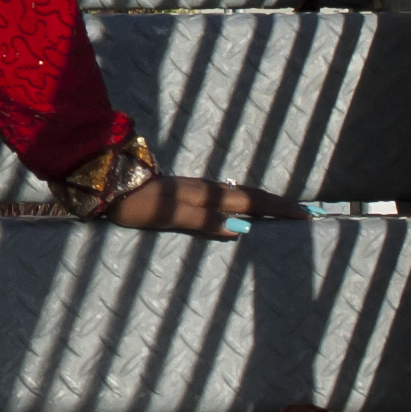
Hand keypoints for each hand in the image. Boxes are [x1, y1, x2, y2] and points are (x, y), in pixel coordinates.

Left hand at [102, 176, 305, 239]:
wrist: (105, 183)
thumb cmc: (135, 203)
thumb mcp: (168, 214)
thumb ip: (202, 219)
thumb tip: (240, 228)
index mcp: (205, 194)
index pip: (250, 201)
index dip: (277, 208)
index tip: (305, 215)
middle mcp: (204, 189)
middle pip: (248, 195)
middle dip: (276, 203)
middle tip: (303, 213)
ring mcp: (194, 189)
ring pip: (236, 193)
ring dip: (260, 202)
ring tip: (279, 211)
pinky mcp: (183, 192)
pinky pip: (223, 196)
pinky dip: (241, 202)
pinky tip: (239, 209)